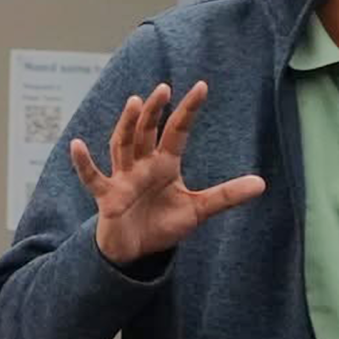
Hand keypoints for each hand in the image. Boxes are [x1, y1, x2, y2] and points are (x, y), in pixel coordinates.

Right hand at [69, 81, 266, 265]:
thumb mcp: (198, 209)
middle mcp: (142, 164)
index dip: (188, 110)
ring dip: (127, 125)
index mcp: (164, 163)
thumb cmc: (162, 224)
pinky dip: (84, 163)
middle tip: (163, 89)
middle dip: (154, 111)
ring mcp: (123, 178)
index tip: (202, 87)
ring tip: (134, 102)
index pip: (177, 131)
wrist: (136, 251)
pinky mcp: (107, 197)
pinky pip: (93, 177)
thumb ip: (226, 195)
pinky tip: (76, 145)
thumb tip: (262, 184)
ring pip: (122, 145)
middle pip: (146, 131)